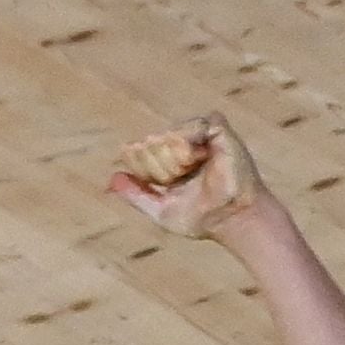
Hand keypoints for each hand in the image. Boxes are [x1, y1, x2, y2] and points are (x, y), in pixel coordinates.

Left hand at [107, 114, 266, 238]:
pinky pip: (193, 124)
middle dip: (158, 163)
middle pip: (152, 140)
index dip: (143, 165)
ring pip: (169, 132)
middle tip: (178, 178)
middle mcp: (184, 145)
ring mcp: (201, 136)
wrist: (232, 220)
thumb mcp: (160, 211)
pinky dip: (190, 142)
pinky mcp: (219, 130)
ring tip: (190, 170)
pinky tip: (198, 158)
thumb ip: (136, 195)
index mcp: (170, 162)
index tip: (161, 183)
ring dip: (173, 155)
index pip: (141, 150)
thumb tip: (112, 179)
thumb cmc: (203, 219)